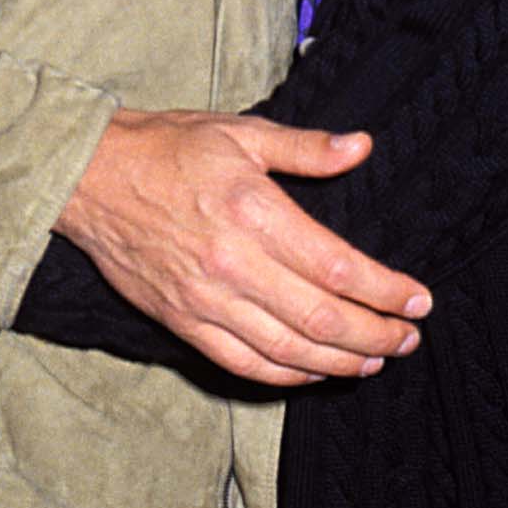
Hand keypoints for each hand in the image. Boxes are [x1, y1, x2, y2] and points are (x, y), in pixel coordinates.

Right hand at [56, 108, 431, 386]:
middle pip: (321, 318)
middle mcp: (233, 263)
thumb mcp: (241, 132)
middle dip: (376, 335)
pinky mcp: (183, 321)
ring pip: (288, 350)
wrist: (90, 178)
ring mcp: (206, 299)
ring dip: (340, 361)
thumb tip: (361, 146)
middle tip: (409, 337)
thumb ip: (306, 148)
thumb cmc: (169, 148)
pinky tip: (314, 371)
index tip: (417, 300)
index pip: (337, 267)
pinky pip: (244, 364)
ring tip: (375, 359)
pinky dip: (286, 375)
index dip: (385, 291)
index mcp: (253, 211)